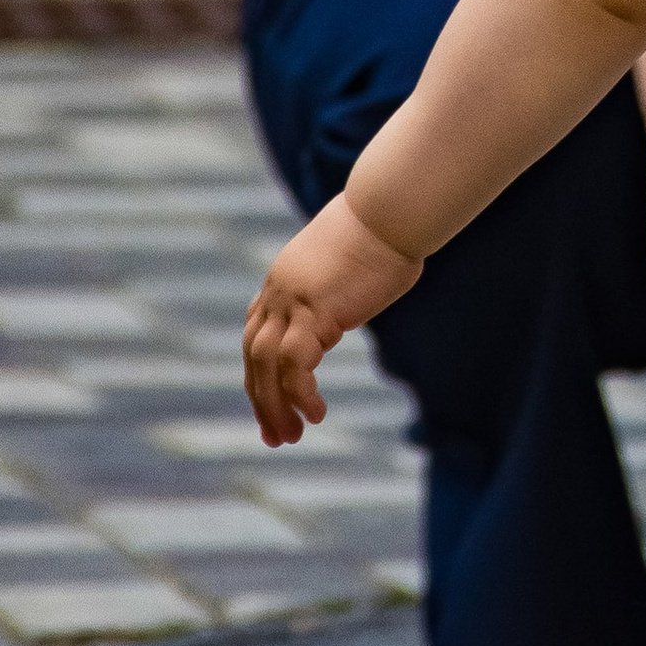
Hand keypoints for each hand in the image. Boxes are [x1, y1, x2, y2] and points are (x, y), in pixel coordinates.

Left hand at [244, 192, 423, 443]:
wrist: (390, 208)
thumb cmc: (386, 229)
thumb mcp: (352, 263)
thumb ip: (341, 284)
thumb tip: (358, 288)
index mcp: (282, 281)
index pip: (257, 336)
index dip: (260, 375)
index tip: (271, 404)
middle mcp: (278, 291)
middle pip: (254, 355)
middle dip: (262, 400)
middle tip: (276, 438)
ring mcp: (292, 300)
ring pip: (267, 365)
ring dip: (276, 406)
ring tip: (292, 436)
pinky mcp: (314, 310)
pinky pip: (296, 364)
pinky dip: (301, 393)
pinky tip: (317, 413)